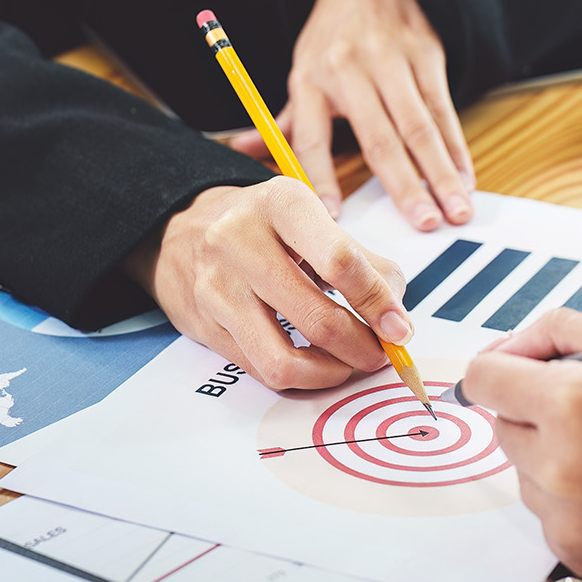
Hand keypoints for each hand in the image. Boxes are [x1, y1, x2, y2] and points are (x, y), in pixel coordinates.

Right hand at [126, 178, 412, 390]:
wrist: (182, 229)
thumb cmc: (264, 227)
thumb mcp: (313, 220)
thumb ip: (365, 263)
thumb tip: (397, 319)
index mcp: (282, 203)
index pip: (340, 261)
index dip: (377, 303)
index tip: (399, 329)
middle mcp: (241, 240)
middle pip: (317, 317)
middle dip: (361, 348)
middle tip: (380, 354)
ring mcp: (217, 286)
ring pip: (283, 359)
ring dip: (329, 373)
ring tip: (347, 365)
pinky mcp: (204, 325)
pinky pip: (260, 369)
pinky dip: (299, 377)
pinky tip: (315, 365)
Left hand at [233, 0, 473, 229]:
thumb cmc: (333, 38)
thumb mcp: (301, 70)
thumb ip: (281, 120)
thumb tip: (241, 150)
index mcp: (311, 80)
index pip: (312, 137)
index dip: (320, 178)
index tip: (333, 218)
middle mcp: (350, 70)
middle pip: (380, 137)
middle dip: (404, 185)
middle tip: (424, 225)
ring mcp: (392, 61)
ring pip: (420, 126)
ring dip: (441, 173)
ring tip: (456, 210)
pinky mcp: (426, 56)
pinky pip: (443, 109)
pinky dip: (457, 147)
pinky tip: (464, 177)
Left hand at [461, 309, 581, 581]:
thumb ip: (560, 335)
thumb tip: (504, 352)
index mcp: (573, 405)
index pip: (483, 379)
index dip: (507, 368)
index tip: (528, 372)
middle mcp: (560, 468)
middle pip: (503, 428)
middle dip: (539, 414)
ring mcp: (569, 521)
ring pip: (526, 476)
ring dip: (556, 460)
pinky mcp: (581, 557)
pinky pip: (552, 517)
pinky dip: (578, 503)